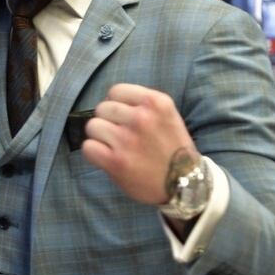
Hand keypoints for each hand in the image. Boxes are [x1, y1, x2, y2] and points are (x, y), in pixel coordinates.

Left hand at [82, 83, 198, 204]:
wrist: (185, 183)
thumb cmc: (173, 148)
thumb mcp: (168, 115)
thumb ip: (142, 104)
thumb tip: (110, 102)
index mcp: (156, 102)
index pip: (116, 91)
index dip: (115, 104)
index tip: (122, 117)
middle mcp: (142, 117)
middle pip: (102, 108)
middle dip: (107, 121)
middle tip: (118, 135)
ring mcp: (127, 139)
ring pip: (92, 126)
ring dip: (99, 137)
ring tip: (113, 146)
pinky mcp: (116, 161)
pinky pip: (88, 147)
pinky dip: (94, 153)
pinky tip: (106, 158)